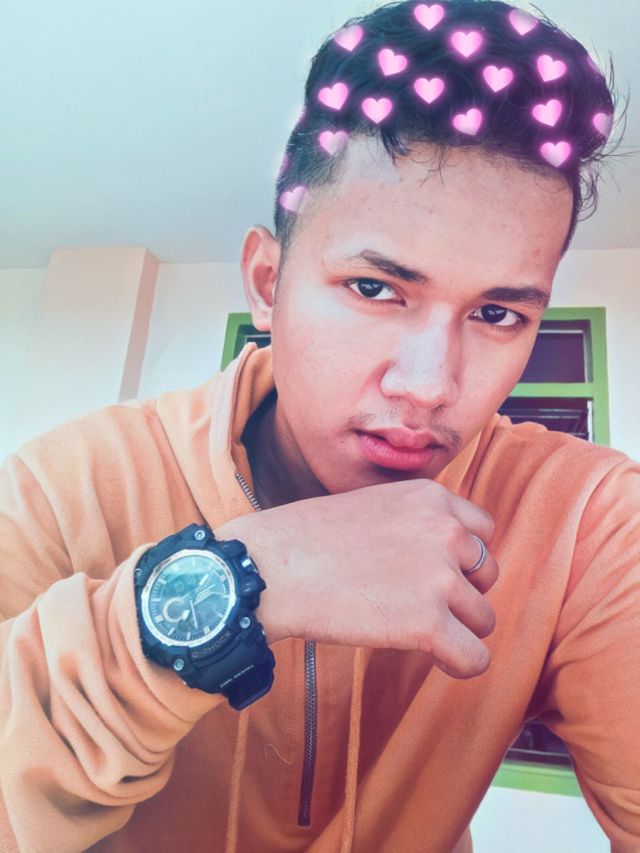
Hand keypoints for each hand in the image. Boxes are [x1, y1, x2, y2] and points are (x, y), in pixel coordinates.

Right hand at [216, 479, 497, 678]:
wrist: (271, 568)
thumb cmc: (308, 539)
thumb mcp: (374, 504)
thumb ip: (416, 521)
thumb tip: (444, 556)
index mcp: (432, 497)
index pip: (484, 531)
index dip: (462, 558)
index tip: (436, 574)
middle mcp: (446, 531)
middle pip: (488, 574)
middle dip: (462, 592)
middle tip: (421, 602)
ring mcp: (439, 577)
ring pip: (483, 618)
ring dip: (456, 629)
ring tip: (416, 630)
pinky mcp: (427, 623)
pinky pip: (475, 658)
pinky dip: (460, 664)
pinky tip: (436, 660)